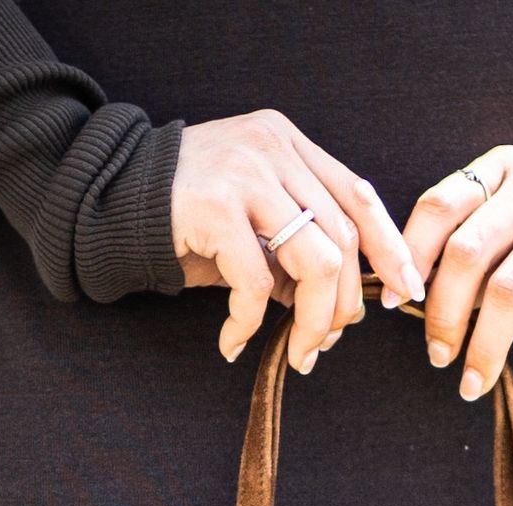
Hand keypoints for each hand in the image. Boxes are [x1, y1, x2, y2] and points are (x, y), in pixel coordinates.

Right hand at [171, 111, 424, 373]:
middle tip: (323, 347)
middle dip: (344, 307)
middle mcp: (273, 149)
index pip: (358, 196)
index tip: (402, 293)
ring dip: (313, 323)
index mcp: (289, 145)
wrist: (109, 199)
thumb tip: (335, 309)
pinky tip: (233, 343)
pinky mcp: (215, 206)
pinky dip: (249, 324)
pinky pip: (256, 283)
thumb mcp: (250, 222)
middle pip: (343, 240)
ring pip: (316, 263)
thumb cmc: (184, 218)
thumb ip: (293, 248)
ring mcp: (245, 174)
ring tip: (297, 354)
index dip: (389, 248)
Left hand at [400, 147, 512, 397]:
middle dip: (443, 314)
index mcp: (501, 167)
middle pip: (468, 253)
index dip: (408, 258)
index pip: (438, 207)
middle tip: (437, 357)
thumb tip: (409, 298)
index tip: (392, 306)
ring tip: (472, 385)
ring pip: (510, 290)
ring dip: (484, 348)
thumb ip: (470, 242)